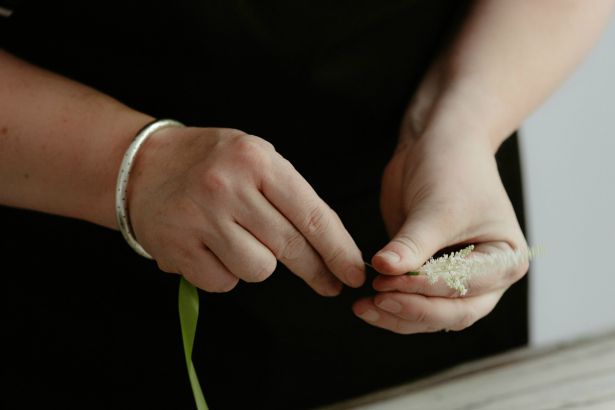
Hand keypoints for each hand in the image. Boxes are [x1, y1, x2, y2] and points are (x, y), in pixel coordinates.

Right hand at [127, 126, 364, 294]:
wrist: (141, 166)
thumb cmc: (209, 162)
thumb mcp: (253, 157)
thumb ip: (288, 194)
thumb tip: (329, 246)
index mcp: (256, 160)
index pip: (312, 214)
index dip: (339, 250)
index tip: (355, 272)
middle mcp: (229, 187)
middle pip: (291, 247)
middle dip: (317, 271)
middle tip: (330, 284)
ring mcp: (201, 219)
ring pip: (259, 269)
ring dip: (258, 263)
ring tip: (237, 239)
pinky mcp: (178, 248)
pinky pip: (224, 281)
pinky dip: (226, 273)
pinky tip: (211, 248)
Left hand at [353, 128, 527, 332]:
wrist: (436, 145)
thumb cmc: (452, 170)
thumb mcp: (436, 208)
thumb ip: (412, 243)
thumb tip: (384, 269)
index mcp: (504, 261)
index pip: (464, 288)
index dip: (425, 289)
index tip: (389, 280)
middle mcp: (486, 278)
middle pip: (451, 312)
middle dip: (412, 309)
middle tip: (376, 299)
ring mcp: (456, 280)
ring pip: (430, 315)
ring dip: (397, 314)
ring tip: (364, 307)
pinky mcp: (427, 275)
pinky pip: (412, 302)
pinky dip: (391, 305)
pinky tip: (367, 304)